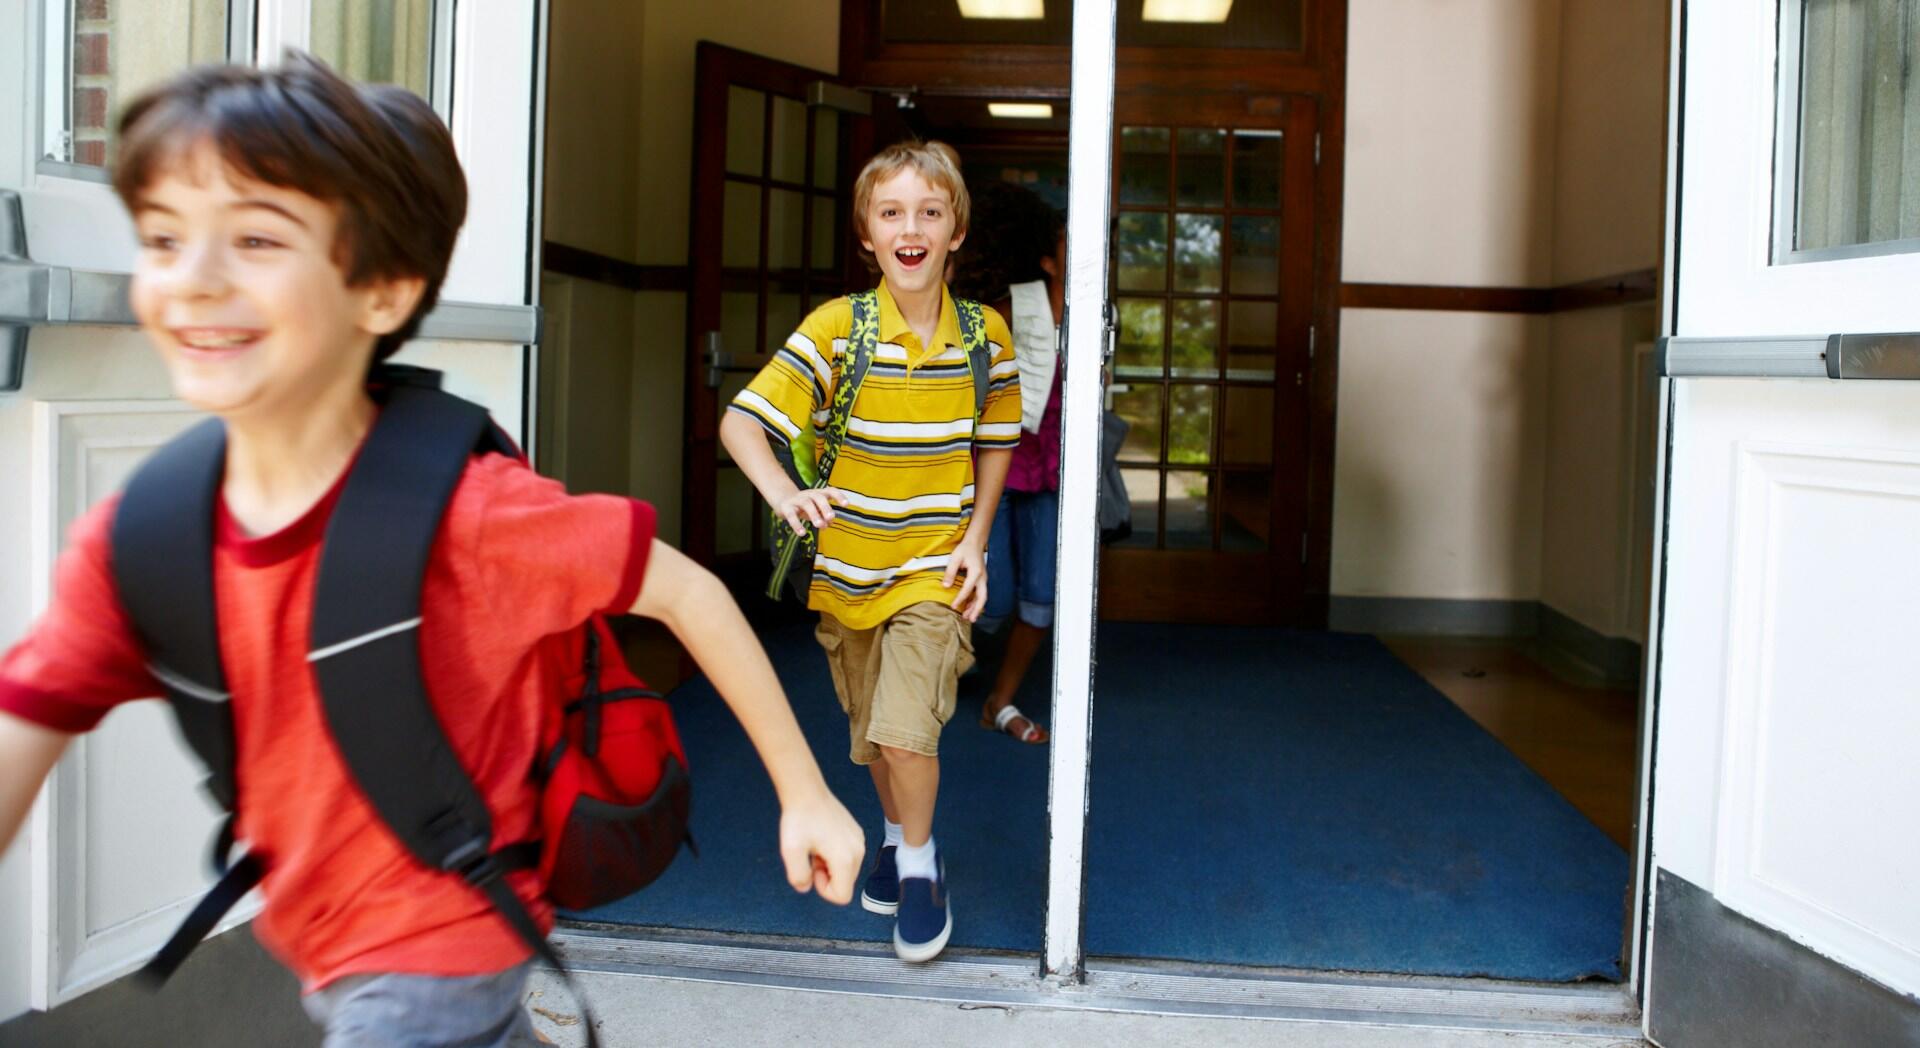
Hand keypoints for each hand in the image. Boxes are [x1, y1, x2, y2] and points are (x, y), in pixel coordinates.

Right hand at [776, 487, 847, 535]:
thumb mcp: (816, 511)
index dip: (839, 496)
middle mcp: (809, 494)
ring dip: (814, 514)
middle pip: (819, 497)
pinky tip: (802, 533)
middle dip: (826, 507)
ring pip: (807, 504)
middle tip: (831, 517)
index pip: (830, 491)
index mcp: (819, 494)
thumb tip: (830, 523)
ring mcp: (797, 500)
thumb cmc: (805, 507)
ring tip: (819, 525)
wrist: (783, 501)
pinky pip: (791, 515)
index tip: (846, 504)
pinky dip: (796, 524)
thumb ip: (824, 516)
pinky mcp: (786, 507)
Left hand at [778, 787, 864, 904]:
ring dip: (830, 866)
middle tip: (812, 857)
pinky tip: (822, 839)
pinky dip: (835, 855)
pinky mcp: (857, 833)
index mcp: (845, 859)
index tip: (812, 870)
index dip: (823, 890)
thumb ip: (798, 877)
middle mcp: (858, 851)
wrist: (806, 792)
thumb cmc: (798, 820)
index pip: (842, 896)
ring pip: (848, 871)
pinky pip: (849, 856)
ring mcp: (860, 841)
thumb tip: (806, 886)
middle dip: (827, 878)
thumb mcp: (790, 852)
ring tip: (816, 847)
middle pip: (846, 884)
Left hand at [943, 539, 987, 621]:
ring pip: (982, 597)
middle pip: (982, 597)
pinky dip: (975, 602)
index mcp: (976, 572)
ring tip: (968, 618)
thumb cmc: (965, 549)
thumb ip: (950, 572)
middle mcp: (982, 578)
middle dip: (976, 609)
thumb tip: (945, 587)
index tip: (953, 606)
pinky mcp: (981, 581)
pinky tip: (968, 608)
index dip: (960, 599)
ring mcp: (983, 580)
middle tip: (970, 620)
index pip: (968, 589)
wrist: (975, 543)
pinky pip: (980, 594)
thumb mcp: (955, 558)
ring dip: (976, 608)